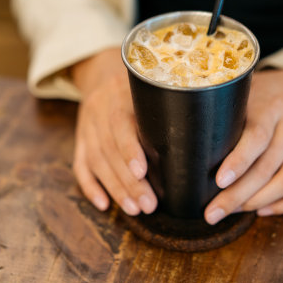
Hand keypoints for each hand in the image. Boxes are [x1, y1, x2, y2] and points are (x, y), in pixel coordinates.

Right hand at [70, 48, 156, 215]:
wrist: (101, 73)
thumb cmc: (141, 87)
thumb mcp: (152, 88)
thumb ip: (168, 107)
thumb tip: (202, 141)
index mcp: (119, 94)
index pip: (120, 124)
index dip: (129, 149)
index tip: (143, 172)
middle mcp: (98, 109)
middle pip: (109, 149)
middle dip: (128, 181)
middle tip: (149, 205)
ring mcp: (86, 125)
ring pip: (96, 161)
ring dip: (115, 188)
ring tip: (134, 209)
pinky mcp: (80, 139)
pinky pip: (80, 165)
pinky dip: (90, 187)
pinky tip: (104, 205)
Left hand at [204, 69, 282, 223]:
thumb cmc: (269, 93)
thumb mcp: (250, 90)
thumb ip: (228, 109)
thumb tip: (190, 136)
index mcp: (273, 107)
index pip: (256, 137)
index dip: (238, 162)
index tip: (219, 181)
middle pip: (267, 167)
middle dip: (237, 195)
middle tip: (212, 213)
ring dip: (257, 202)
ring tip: (233, 211)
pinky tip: (261, 211)